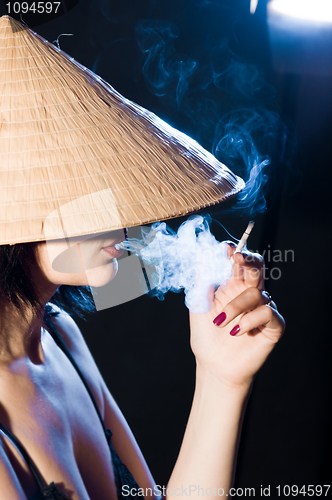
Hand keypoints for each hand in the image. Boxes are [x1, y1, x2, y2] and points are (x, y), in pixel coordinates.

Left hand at [189, 242, 284, 390]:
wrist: (214, 367)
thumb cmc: (206, 337)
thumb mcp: (198, 304)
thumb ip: (202, 278)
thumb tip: (202, 251)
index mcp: (232, 286)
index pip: (238, 262)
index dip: (234, 252)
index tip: (225, 247)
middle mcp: (249, 294)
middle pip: (258, 267)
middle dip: (249, 258)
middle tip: (236, 257)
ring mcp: (263, 309)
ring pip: (257, 293)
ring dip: (235, 307)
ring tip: (221, 323)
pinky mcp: (274, 325)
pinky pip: (267, 312)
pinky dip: (249, 320)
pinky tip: (236, 332)